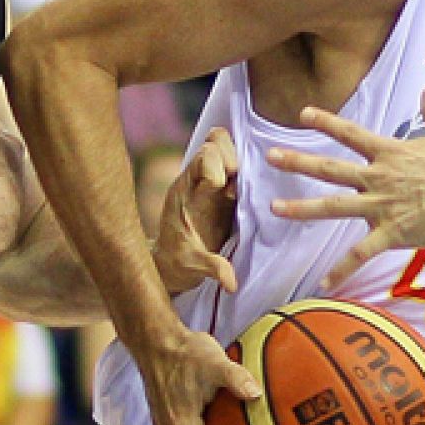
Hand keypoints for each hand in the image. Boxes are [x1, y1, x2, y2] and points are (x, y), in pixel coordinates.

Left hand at [153, 127, 239, 294]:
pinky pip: (238, 160)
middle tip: (238, 186)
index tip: (224, 190)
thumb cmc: (180, 262)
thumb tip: (232, 283)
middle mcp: (197, 179)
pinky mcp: (226, 186)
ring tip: (244, 187)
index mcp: (185, 190)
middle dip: (232, 158)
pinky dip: (247, 167)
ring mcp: (211, 180)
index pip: (201, 156)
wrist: (174, 263)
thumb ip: (212, 268)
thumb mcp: (193, 266)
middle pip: (215, 141)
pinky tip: (250, 191)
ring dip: (241, 160)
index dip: (215, 167)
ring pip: (226, 145)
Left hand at [266, 87, 424, 289]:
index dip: (326, 123)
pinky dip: (342, 269)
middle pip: (330, 168)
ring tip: (275, 209)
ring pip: (333, 206)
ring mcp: (381, 205)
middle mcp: (378, 177)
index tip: (303, 115)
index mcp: (391, 153)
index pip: (350, 134)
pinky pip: (360, 254)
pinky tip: (324, 283)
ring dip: (302, 208)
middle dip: (297, 162)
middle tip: (270, 156)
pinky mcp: (391, 233)